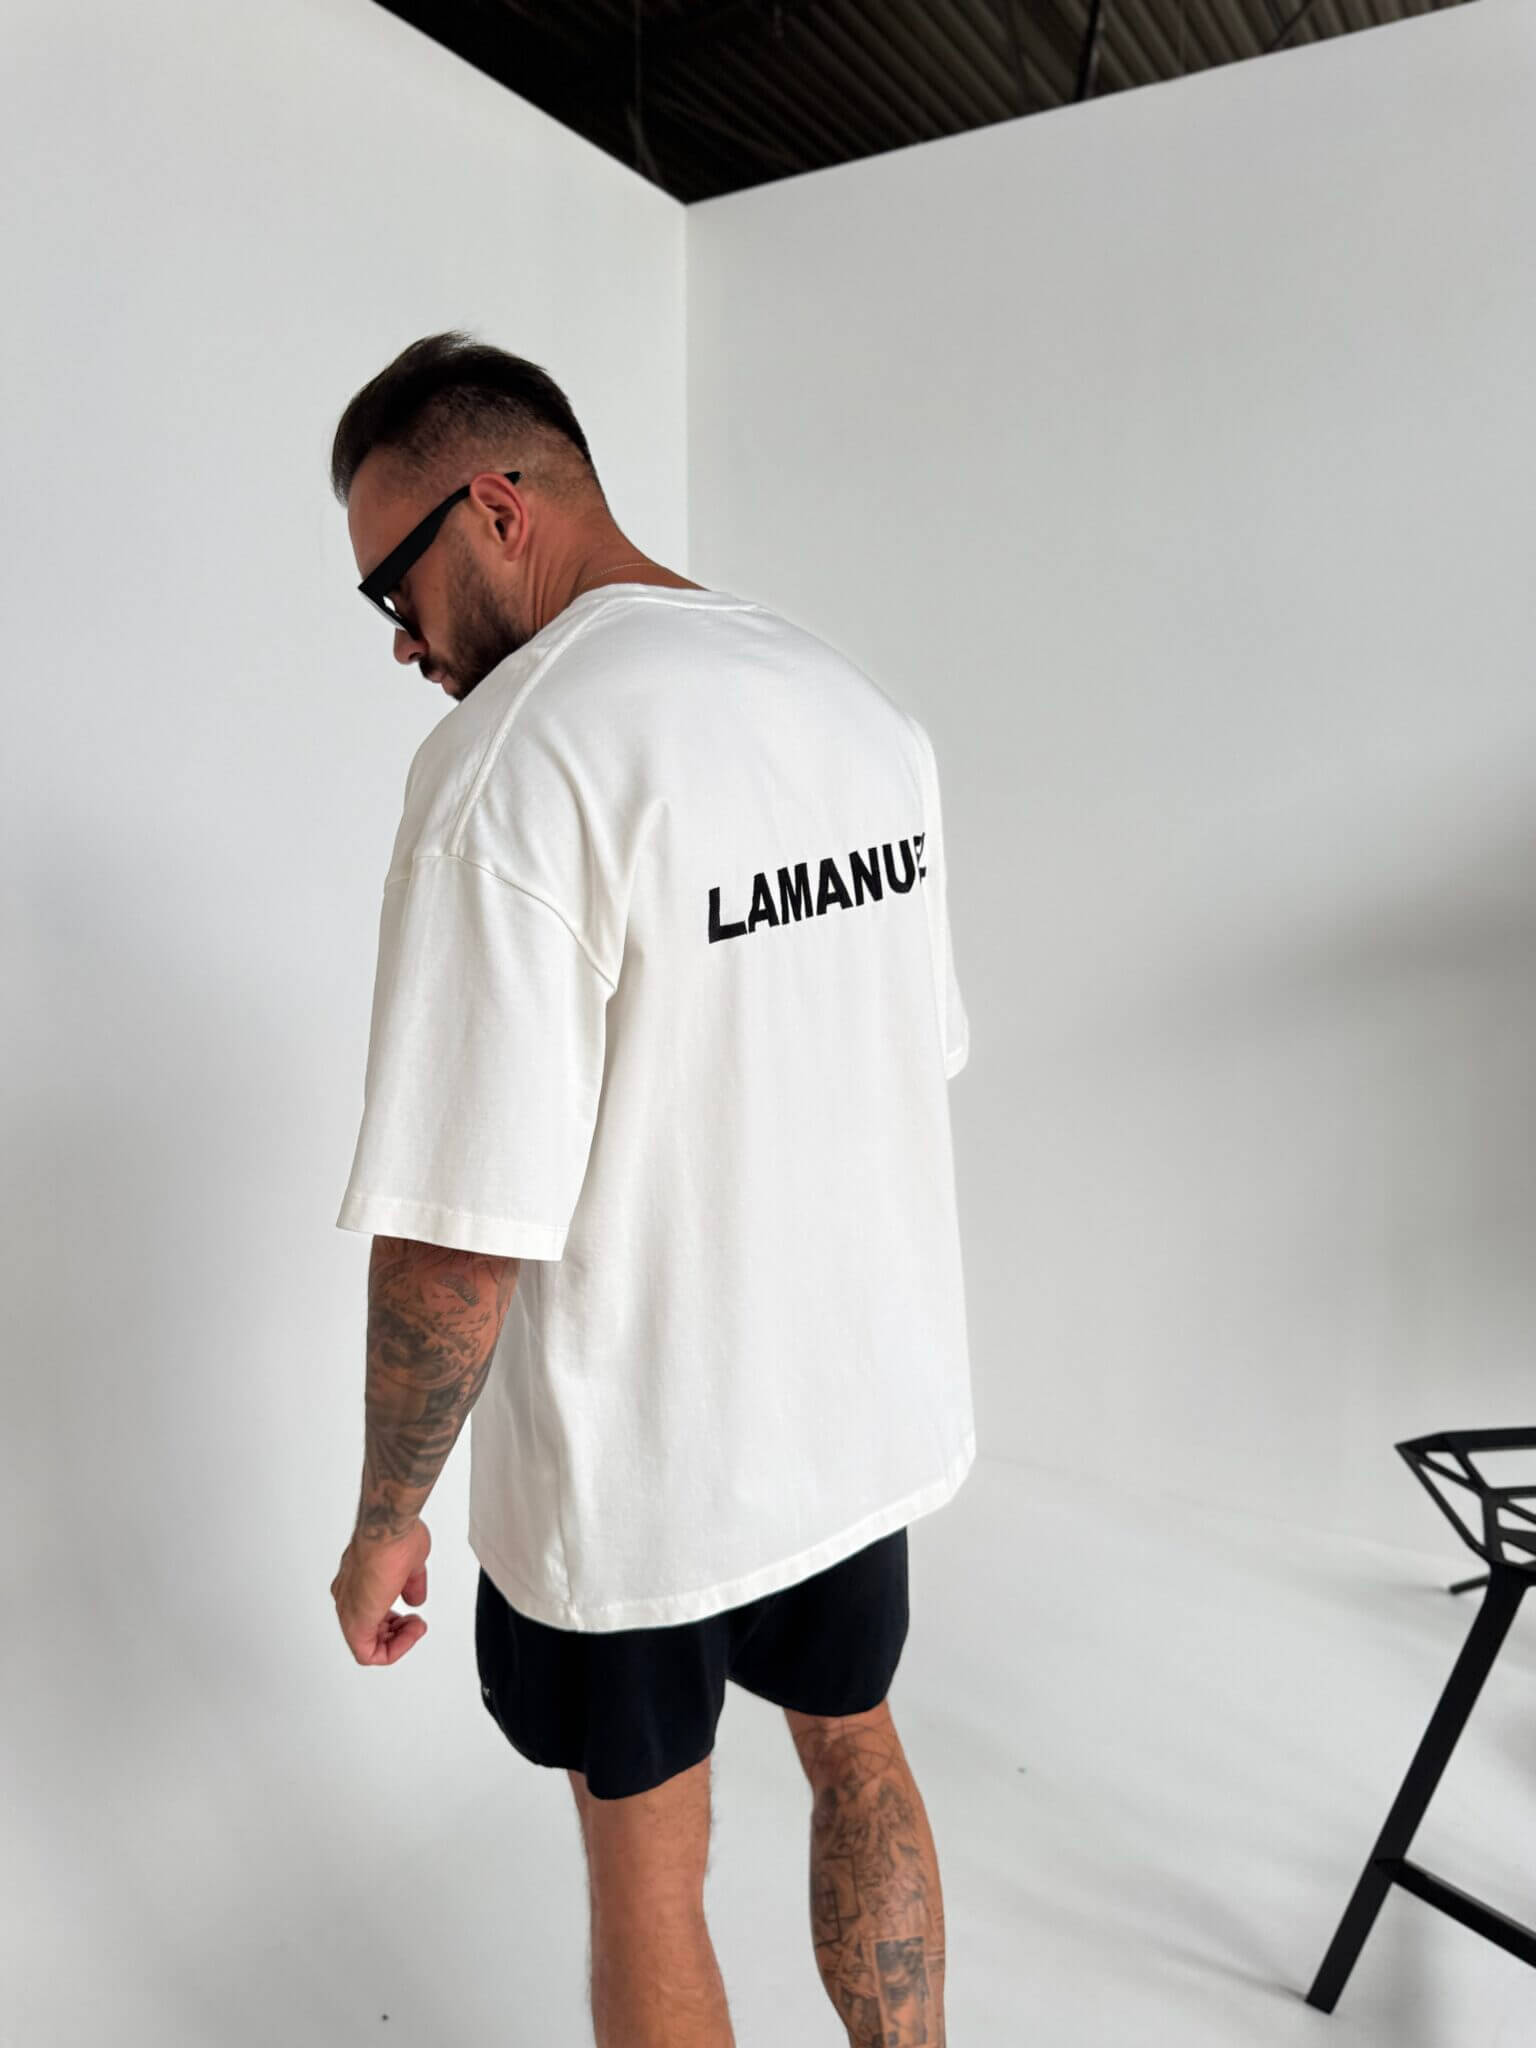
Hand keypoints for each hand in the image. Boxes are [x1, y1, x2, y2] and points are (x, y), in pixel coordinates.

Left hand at [331, 1519, 431, 1664]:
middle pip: (368, 1632)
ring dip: (397, 1641)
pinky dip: (394, 1650)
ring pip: (367, 1645)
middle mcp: (348, 1597)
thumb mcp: (411, 1563)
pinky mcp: (356, 1622)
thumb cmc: (393, 1537)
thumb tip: (415, 1598)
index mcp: (356, 1583)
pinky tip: (411, 1632)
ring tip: (415, 1625)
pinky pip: (368, 1654)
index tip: (412, 1612)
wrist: (386, 1531)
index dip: (394, 1619)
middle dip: (397, 1633)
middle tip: (415, 1622)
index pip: (370, 1612)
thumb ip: (411, 1585)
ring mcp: (350, 1610)